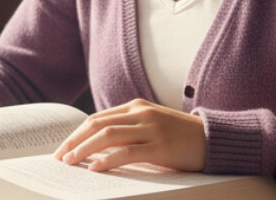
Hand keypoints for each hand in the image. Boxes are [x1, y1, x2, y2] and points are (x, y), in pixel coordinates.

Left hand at [52, 99, 206, 172]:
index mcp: (136, 107)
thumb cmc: (182, 137)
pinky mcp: (161, 146)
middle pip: (97, 125)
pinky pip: (127, 152)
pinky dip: (107, 159)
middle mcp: (141, 113)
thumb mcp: (152, 126)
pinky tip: (95, 168)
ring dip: (84, 150)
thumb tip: (97, 147)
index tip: (63, 147)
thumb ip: (129, 129)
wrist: (215, 139)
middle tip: (60, 157)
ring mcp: (151, 128)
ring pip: (107, 136)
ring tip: (70, 162)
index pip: (97, 119)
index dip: (77, 133)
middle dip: (74, 141)